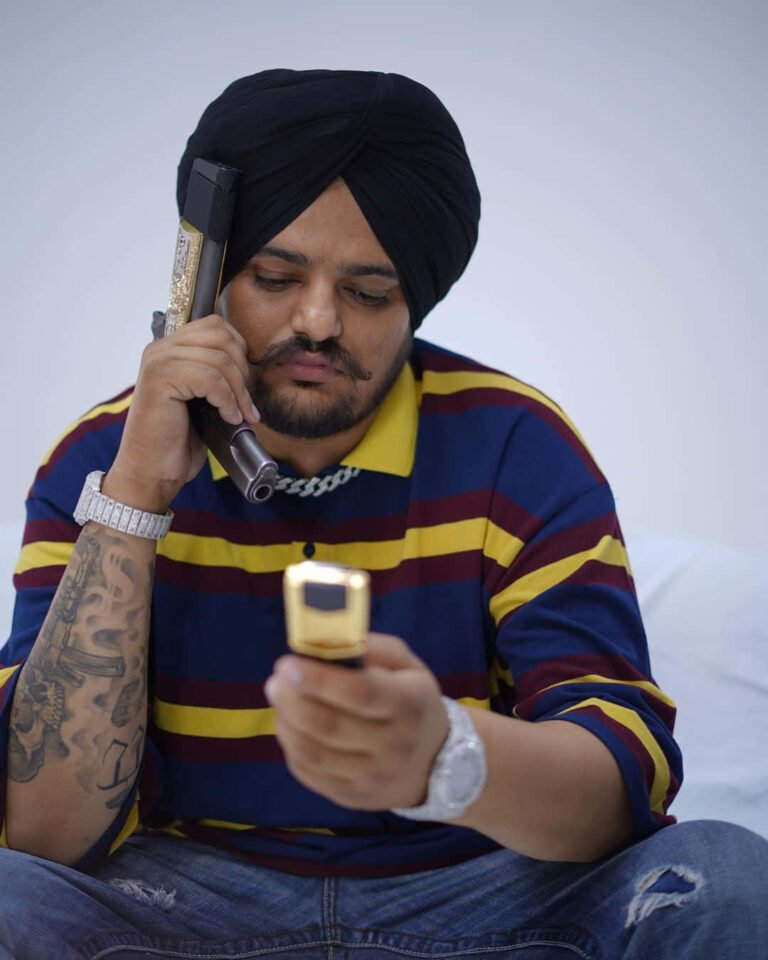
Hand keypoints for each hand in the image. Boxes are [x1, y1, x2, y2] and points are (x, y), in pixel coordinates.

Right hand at [104, 315, 259, 511]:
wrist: (152, 472)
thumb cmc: (177, 440)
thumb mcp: (202, 399)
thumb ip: (216, 373)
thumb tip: (250, 363)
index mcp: (170, 348)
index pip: (216, 326)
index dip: (240, 352)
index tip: (246, 385)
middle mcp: (160, 349)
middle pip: (221, 338)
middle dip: (243, 371)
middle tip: (246, 403)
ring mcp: (158, 362)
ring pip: (220, 360)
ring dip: (239, 391)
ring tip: (241, 416)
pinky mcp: (159, 381)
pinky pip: (210, 379)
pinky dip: (227, 401)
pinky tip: (228, 418)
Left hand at [265, 634, 448, 810]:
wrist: (437, 761)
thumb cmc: (412, 700)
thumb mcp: (406, 664)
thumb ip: (371, 648)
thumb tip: (326, 641)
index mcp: (409, 704)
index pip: (361, 693)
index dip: (319, 678)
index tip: (287, 663)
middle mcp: (394, 746)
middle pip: (329, 725)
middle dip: (292, 700)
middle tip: (275, 681)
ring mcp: (373, 778)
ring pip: (312, 753)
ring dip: (285, 723)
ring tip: (280, 700)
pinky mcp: (353, 798)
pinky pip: (308, 774)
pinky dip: (290, 747)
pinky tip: (291, 726)